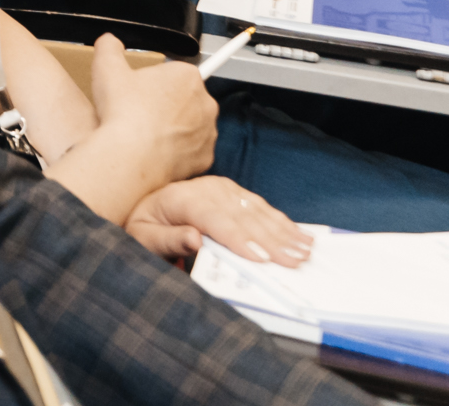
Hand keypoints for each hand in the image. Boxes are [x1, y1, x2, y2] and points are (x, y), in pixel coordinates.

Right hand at [88, 34, 218, 184]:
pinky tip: (154, 152)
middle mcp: (206, 102)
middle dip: (167, 105)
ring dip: (173, 129)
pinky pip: (192, 151)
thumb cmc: (122, 112)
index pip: (174, 73)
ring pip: (191, 126)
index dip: (153, 82)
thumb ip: (109, 46)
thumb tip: (110, 41)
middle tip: (139, 112)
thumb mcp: (106, 67)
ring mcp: (209, 132)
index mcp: (187, 76)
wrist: (131, 156)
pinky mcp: (206, 157)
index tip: (139, 91)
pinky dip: (177, 152)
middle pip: (185, 99)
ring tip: (144, 135)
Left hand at [125, 178, 310, 267]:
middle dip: (272, 241)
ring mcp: (220, 188)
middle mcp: (205, 189)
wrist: (143, 206)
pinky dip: (282, 222)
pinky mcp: (232, 191)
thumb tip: (194, 239)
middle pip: (243, 217)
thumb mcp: (144, 238)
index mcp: (181, 199)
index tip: (262, 260)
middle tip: (296, 261)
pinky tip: (299, 235)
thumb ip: (169, 240)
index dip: (241, 240)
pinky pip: (260, 207)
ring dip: (284, 232)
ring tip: (306, 251)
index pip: (216, 221)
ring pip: (257, 210)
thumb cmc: (143, 227)